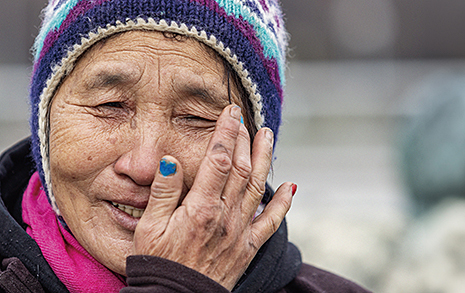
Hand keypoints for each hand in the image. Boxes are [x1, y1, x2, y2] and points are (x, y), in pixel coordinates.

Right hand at [132, 105, 294, 289]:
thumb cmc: (158, 263)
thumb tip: (172, 160)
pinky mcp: (249, 247)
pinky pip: (272, 222)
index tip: (230, 113)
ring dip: (265, 159)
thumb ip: (163, 192)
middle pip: (240, 168)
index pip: (218, 160)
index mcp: (200, 209)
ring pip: (258, 187)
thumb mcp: (149, 227)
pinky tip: (291, 186)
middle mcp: (225, 217)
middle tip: (245, 120)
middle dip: (244, 140)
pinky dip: (284, 203)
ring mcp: (241, 231)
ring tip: (268, 137)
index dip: (226, 133)